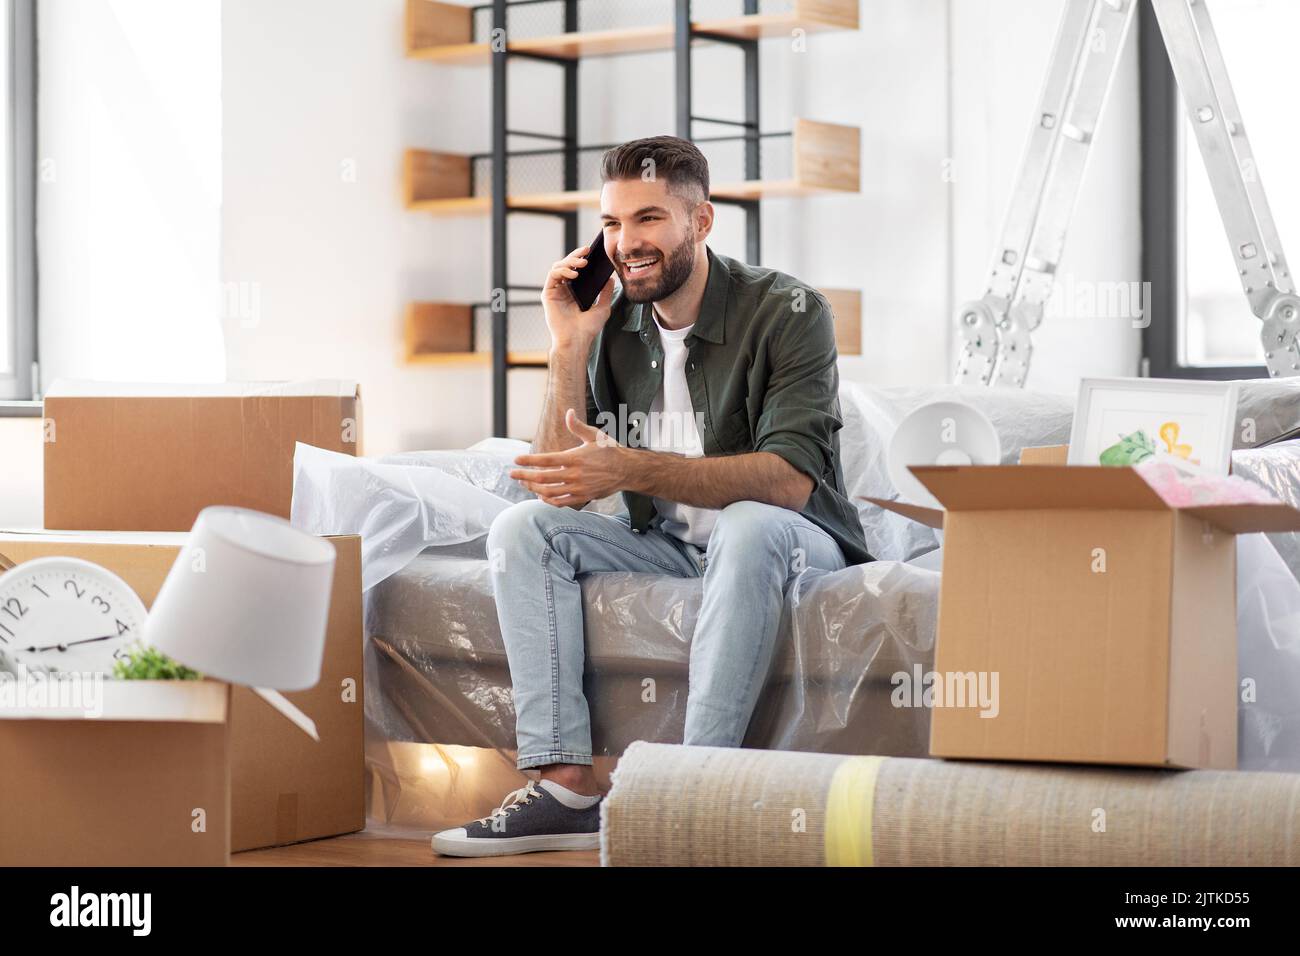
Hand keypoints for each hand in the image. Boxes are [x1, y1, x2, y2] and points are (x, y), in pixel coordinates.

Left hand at [511, 409, 628, 506]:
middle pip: (543, 477)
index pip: (546, 460)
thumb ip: (578, 426)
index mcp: (575, 458)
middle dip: (525, 476)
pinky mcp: (583, 497)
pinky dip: (548, 500)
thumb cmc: (610, 451)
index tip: (516, 460)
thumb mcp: (595, 435)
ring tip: (524, 483)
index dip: (529, 460)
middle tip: (512, 474)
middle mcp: (575, 474)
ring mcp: (579, 488)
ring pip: (549, 492)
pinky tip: (541, 495)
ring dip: (534, 488)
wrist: (627, 471)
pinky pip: (561, 502)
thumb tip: (568, 412)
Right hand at [542, 244, 615, 349]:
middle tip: (586, 251)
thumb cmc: (588, 328)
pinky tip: (573, 273)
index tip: (591, 251)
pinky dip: (562, 270)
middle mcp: (564, 290)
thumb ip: (606, 293)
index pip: (576, 269)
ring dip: (569, 261)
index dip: (582, 258)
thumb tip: (610, 279)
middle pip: (567, 265)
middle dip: (576, 255)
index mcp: (575, 292)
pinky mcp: (548, 294)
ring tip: (582, 263)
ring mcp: (555, 291)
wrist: (577, 340)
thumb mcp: (603, 307)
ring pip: (558, 267)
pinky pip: (552, 276)